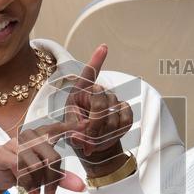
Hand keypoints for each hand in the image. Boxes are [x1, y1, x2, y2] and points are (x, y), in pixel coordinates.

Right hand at [0, 122, 86, 193]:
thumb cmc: (21, 171)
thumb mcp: (43, 175)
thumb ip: (62, 178)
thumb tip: (81, 187)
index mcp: (41, 136)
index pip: (58, 129)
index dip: (72, 126)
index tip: (88, 123)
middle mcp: (29, 136)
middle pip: (52, 157)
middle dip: (53, 180)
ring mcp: (15, 143)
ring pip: (37, 166)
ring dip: (39, 185)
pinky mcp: (3, 154)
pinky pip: (22, 170)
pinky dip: (29, 186)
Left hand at [63, 45, 133, 174]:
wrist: (92, 145)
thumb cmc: (76, 134)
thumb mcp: (67, 131)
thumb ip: (73, 131)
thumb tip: (82, 133)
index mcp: (79, 93)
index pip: (89, 75)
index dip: (96, 61)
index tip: (104, 47)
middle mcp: (97, 93)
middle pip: (101, 100)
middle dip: (95, 123)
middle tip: (87, 138)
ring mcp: (112, 101)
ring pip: (113, 112)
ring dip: (104, 130)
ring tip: (94, 141)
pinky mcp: (124, 111)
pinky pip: (126, 117)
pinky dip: (118, 129)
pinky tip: (110, 135)